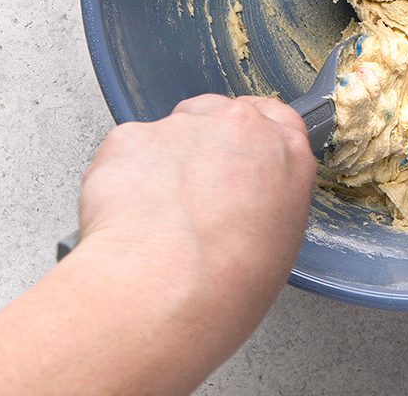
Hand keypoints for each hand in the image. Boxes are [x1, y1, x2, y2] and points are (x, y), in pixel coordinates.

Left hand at [78, 94, 316, 318]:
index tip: (234, 158)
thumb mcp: (279, 243)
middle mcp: (238, 126)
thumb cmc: (226, 284)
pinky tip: (126, 218)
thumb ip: (266, 199)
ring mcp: (183, 126)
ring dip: (160, 166)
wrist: (167, 290)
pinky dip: (121, 178)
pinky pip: (126, 152)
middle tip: (188, 197)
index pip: (275, 118)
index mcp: (285, 152)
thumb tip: (240, 205)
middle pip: (217, 116)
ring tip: (152, 220)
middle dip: (201, 146)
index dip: (248, 140)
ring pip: (167, 135)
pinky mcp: (131, 136)